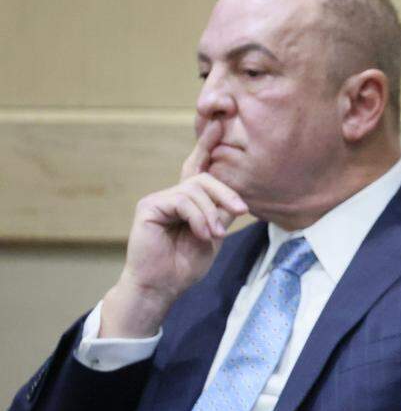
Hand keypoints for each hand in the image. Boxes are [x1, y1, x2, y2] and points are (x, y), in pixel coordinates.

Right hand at [100, 120, 247, 338]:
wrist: (162, 286)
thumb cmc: (185, 264)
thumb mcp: (213, 235)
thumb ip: (220, 213)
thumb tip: (236, 198)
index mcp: (187, 201)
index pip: (198, 168)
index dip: (206, 146)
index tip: (219, 124)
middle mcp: (172, 196)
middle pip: (203, 178)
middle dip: (225, 192)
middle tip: (240, 210)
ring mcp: (159, 199)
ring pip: (195, 189)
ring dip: (211, 212)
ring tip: (214, 234)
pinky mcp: (149, 206)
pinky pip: (182, 200)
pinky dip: (198, 217)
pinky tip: (202, 233)